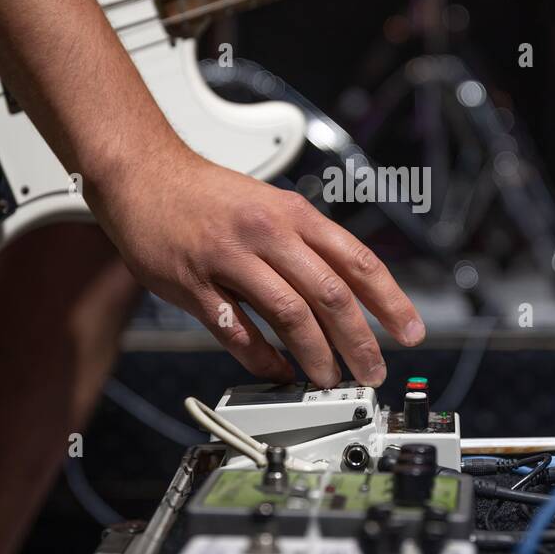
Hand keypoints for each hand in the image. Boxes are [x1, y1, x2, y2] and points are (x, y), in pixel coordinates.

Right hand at [88, 144, 424, 388]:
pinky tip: (276, 371)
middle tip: (373, 371)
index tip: (410, 332)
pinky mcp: (193, 282)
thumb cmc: (210, 196)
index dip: (390, 301)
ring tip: (327, 378)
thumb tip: (347, 293)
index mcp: (295, 215)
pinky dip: (260, 357)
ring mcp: (230, 257)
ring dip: (315, 354)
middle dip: (359, 340)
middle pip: (330, 294)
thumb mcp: (271, 206)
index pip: (358, 261)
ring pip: (289, 313)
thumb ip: (306, 245)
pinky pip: (235, 329)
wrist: (144, 174)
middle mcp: (269, 233)